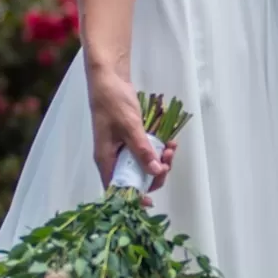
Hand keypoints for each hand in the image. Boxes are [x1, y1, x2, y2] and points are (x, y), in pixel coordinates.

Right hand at [87, 65, 171, 190]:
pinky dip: (158, 150)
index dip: (133, 196)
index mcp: (106, 159)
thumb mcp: (130, 126)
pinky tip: (170, 142)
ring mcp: (122, 149)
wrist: (109, 78)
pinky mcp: (130, 140)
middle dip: (154, 173)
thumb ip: (142, 150)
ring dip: (160, 160)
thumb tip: (155, 172)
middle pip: (135, 179)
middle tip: (168, 160)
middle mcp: (113, 158)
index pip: (117, 188)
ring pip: (143, 166)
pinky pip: (146, 152)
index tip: (151, 199)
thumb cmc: (113, 101)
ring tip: (171, 148)